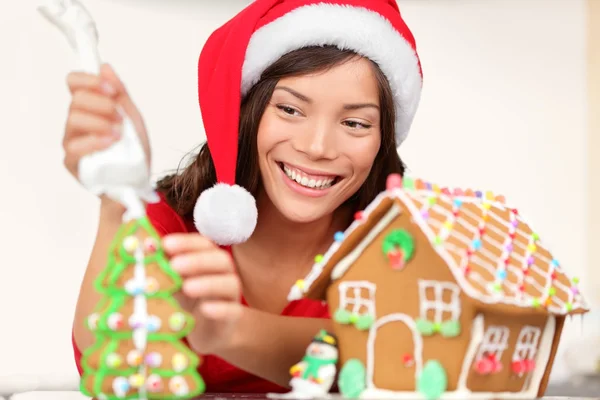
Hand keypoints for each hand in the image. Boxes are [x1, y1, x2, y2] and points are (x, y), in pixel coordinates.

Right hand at [62, 63, 150, 189]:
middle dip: (103, 104)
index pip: (74, 82)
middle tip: (120, 118)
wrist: (138, 180)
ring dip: (100, 122)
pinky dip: (95, 141)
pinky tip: (110, 143)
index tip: (113, 90)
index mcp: (89, 108)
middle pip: (76, 99)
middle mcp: (75, 122)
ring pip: (74, 119)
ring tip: (119, 134)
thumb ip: (120, 94)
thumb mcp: (132, 118)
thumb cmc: (133, 150)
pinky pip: (75, 146)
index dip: (90, 80)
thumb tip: (106, 67)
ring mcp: (71, 142)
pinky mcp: (71, 162)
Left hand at [162, 233, 242, 354]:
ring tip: (187, 287)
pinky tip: (205, 309)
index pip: (203, 245)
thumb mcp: (172, 284)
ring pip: (229, 283)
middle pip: (220, 260)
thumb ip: (162, 270)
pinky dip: (220, 308)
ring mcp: (230, 295)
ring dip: (209, 283)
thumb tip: (141, 253)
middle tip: (175, 265)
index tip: (166, 244)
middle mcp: (223, 274)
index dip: (186, 243)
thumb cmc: (187, 302)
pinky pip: (232, 310)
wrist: (208, 332)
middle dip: (197, 261)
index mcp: (209, 260)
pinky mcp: (233, 318)